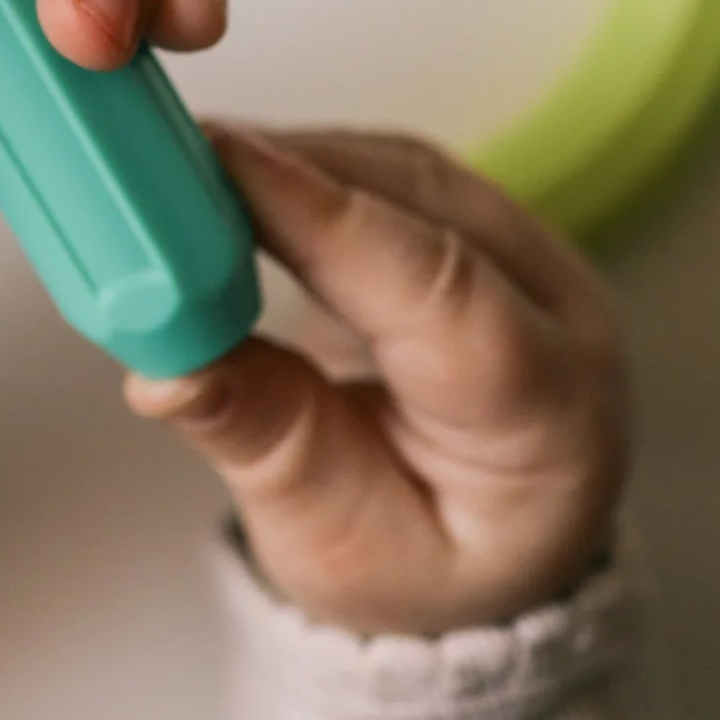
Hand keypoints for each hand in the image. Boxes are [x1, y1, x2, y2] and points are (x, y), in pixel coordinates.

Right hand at [128, 128, 629, 636]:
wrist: (487, 556)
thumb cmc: (424, 560)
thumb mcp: (335, 541)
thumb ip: (264, 442)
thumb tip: (165, 368)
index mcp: (550, 414)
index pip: (442, 290)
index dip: (323, 216)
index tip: (218, 166)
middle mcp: (563, 311)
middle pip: (422, 204)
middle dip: (285, 171)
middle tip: (157, 162)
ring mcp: (531, 253)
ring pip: (402, 169)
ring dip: (286, 159)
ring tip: (172, 172)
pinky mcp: (479, 222)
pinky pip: (388, 169)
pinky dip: (302, 165)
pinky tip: (226, 179)